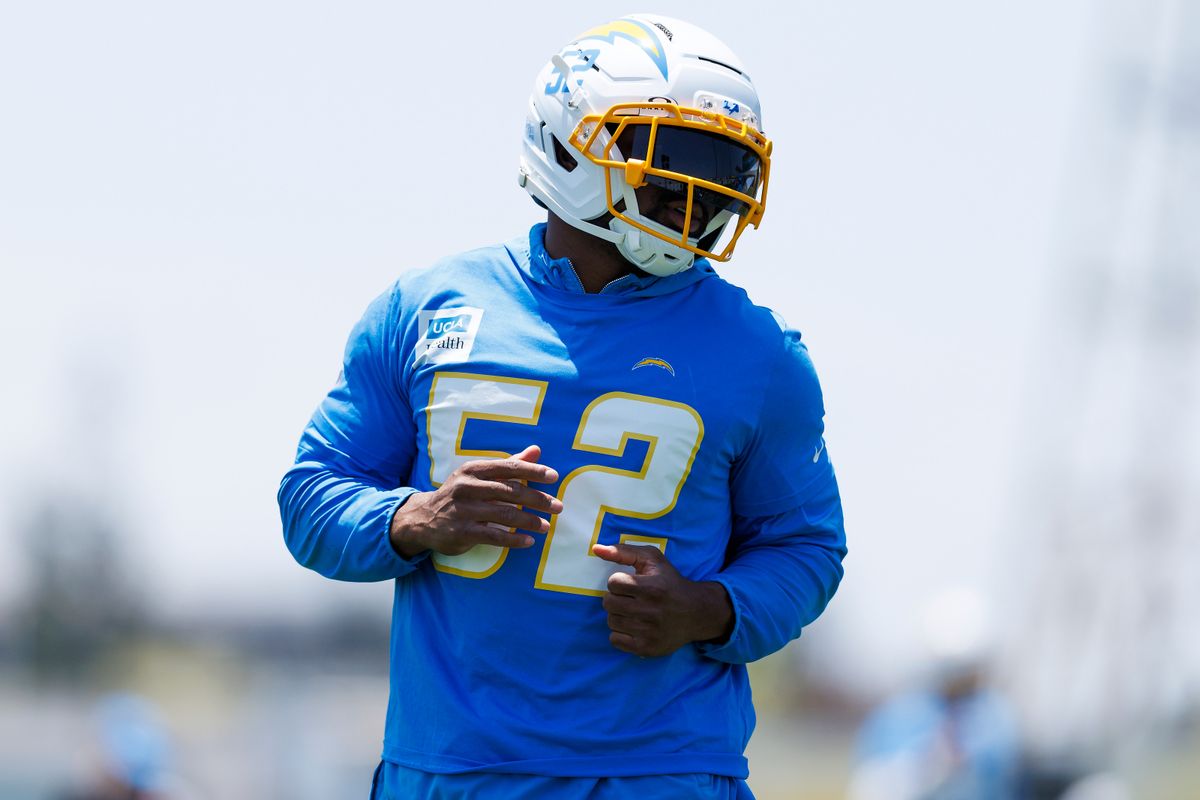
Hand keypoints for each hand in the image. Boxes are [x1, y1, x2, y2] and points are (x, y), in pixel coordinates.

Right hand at [390, 445, 561, 558]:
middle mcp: (467, 487)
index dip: (533, 471)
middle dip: (537, 499)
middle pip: (510, 491)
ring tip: (546, 526)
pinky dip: (514, 539)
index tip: (554, 477)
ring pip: (504, 514)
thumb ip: (509, 464)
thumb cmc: (460, 494)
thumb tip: (536, 450)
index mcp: (474, 469)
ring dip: (529, 520)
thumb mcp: (479, 475)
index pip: (508, 467)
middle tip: (558, 506)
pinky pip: (494, 536)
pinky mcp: (462, 532)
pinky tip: (528, 541)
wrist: (423, 518)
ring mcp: (463, 510)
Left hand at [592, 543, 733, 657]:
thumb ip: (623, 551)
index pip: (613, 583)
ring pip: (611, 621)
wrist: (696, 612)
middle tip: (630, 598)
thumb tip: (596, 549)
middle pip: (608, 603)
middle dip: (616, 598)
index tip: (631, 584)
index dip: (619, 581)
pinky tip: (633, 626)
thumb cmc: (670, 582)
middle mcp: (650, 611)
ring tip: (633, 611)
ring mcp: (648, 632)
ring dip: (618, 614)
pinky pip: (615, 640)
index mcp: (652, 587)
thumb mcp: (652, 559)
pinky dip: (620, 633)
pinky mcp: (647, 648)